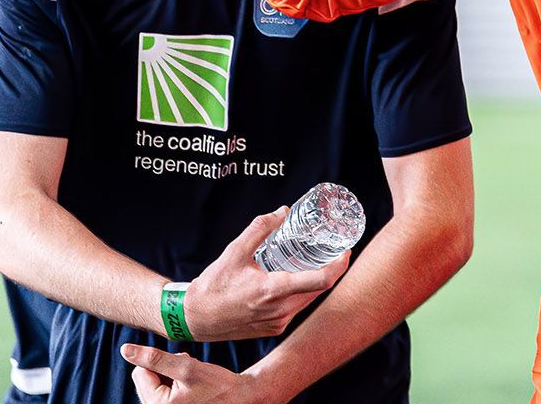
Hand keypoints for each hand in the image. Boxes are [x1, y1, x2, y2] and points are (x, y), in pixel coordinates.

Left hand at [122, 344, 272, 403]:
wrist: (241, 398)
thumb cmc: (217, 385)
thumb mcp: (186, 367)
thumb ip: (154, 358)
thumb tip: (125, 349)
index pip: (140, 372)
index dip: (163, 363)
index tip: (184, 367)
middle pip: (145, 379)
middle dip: (165, 370)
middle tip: (189, 375)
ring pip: (154, 383)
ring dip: (171, 376)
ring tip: (192, 381)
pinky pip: (163, 392)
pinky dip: (175, 384)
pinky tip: (192, 388)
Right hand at [180, 206, 349, 341]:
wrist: (194, 318)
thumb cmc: (213, 286)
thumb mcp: (235, 251)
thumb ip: (261, 228)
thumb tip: (283, 211)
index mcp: (272, 290)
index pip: (321, 280)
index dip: (339, 265)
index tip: (346, 251)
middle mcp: (279, 310)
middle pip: (319, 289)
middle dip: (330, 270)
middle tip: (334, 251)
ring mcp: (277, 322)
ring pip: (308, 300)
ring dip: (316, 282)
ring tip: (318, 262)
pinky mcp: (273, 329)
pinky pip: (296, 309)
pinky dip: (301, 295)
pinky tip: (297, 281)